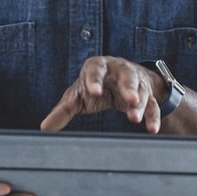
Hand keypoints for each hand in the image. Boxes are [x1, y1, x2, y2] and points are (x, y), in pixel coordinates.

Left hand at [40, 56, 163, 132]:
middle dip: (129, 88)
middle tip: (130, 99)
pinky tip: (151, 129)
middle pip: (126, 77)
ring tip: (135, 117)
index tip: (94, 91)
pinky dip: (152, 117)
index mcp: (98, 66)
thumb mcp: (78, 95)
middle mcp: (119, 71)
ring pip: (141, 91)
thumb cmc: (95, 85)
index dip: (95, 80)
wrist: (121, 79)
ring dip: (140, 104)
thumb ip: (63, 111)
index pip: (96, 70)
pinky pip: (152, 106)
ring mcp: (135, 82)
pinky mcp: (147, 95)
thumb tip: (44, 128)